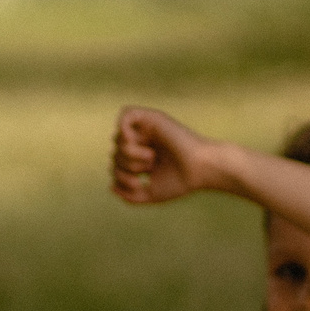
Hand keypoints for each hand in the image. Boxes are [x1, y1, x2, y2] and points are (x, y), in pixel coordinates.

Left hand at [110, 106, 224, 204]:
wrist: (199, 170)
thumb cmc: (179, 181)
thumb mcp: (149, 194)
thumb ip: (128, 195)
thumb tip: (110, 186)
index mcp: (142, 158)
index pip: (116, 164)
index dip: (119, 177)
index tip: (138, 184)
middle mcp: (144, 142)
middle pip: (114, 152)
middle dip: (123, 167)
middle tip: (146, 170)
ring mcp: (148, 129)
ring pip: (117, 138)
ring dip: (128, 154)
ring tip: (149, 159)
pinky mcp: (153, 118)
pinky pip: (126, 114)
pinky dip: (124, 130)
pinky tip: (135, 142)